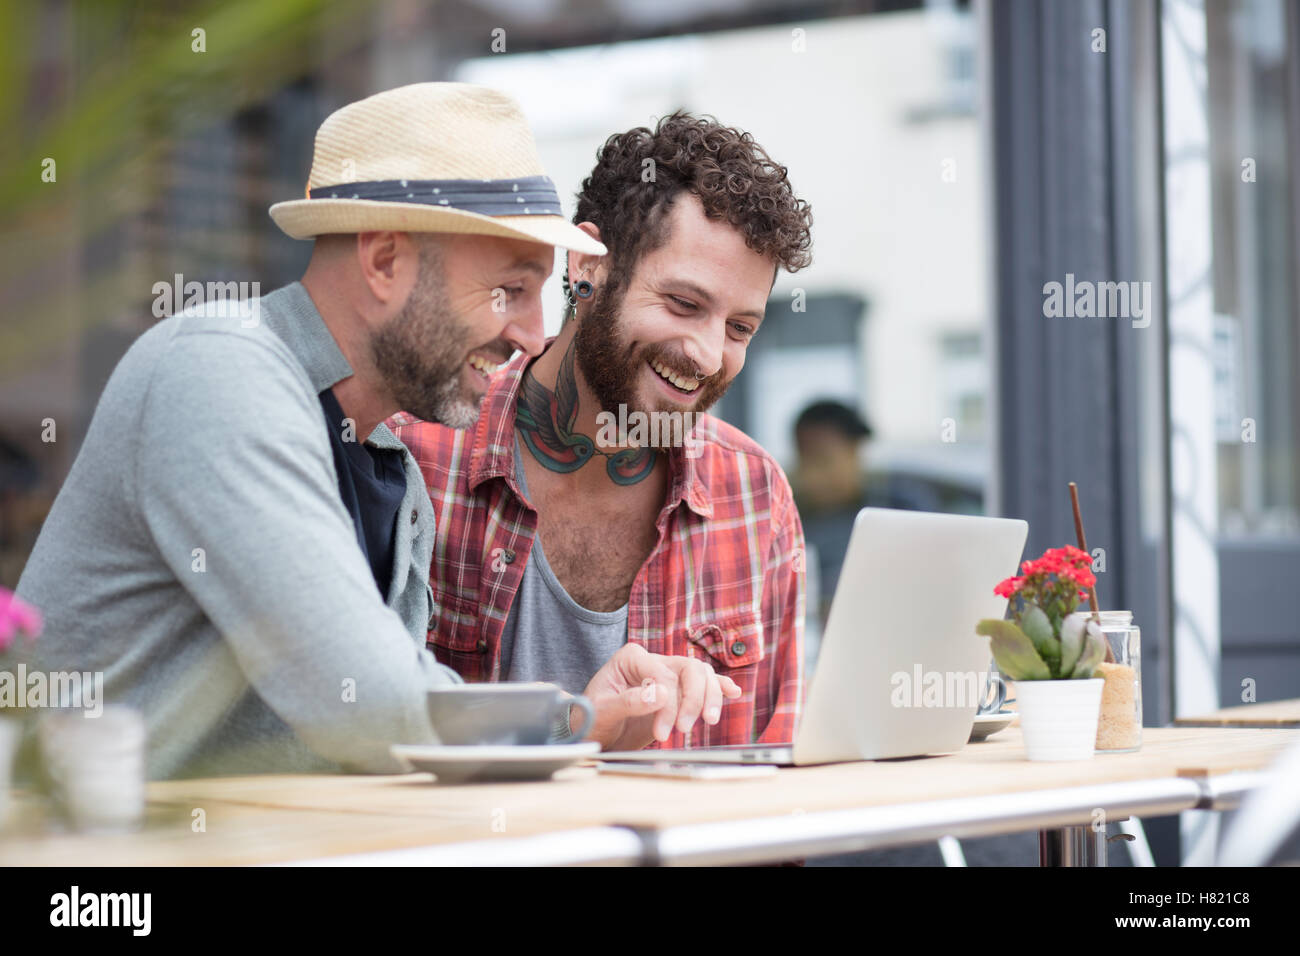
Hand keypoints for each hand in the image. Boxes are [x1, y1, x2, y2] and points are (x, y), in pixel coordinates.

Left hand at [576, 643, 742, 750]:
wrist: (593, 733)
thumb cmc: (590, 720)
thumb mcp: (601, 712)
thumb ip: (628, 702)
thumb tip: (661, 694)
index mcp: (632, 658)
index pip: (663, 675)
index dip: (669, 704)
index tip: (663, 732)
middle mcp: (652, 661)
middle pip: (689, 669)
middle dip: (694, 699)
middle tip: (686, 729)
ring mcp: (666, 675)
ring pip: (701, 675)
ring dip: (709, 698)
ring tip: (709, 721)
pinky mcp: (676, 692)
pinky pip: (703, 683)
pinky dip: (719, 687)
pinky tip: (733, 693)